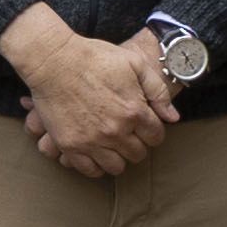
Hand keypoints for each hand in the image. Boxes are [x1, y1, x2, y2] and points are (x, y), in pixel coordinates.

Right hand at [7, 17, 177, 180]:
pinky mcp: (71, 145)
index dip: (153, 131)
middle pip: (137, 154)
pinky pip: (90, 170)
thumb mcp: (134, 63)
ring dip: (118, 157)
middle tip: (128, 133)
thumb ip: (157, 90)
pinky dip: (96, 165)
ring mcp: (92, 141)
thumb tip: (173, 117)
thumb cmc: (94, 57)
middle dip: (137, 144)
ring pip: (116, 167)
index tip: (145, 126)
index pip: (156, 137)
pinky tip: (95, 152)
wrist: (53, 60)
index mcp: (134, 111)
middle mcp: (116, 131)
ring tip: (112, 145)